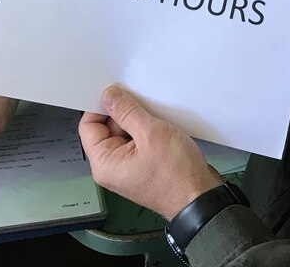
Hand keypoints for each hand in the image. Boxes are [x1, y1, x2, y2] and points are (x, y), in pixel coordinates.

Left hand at [79, 85, 223, 219]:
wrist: (200, 198)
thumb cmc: (175, 173)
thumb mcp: (150, 134)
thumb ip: (126, 111)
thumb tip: (108, 95)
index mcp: (104, 163)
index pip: (88, 125)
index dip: (100, 106)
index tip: (118, 91)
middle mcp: (112, 166)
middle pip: (107, 127)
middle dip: (123, 112)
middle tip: (142, 100)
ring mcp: (128, 165)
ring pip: (125, 132)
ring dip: (138, 119)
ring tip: (155, 113)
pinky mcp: (143, 164)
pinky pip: (138, 140)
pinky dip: (147, 128)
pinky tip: (161, 122)